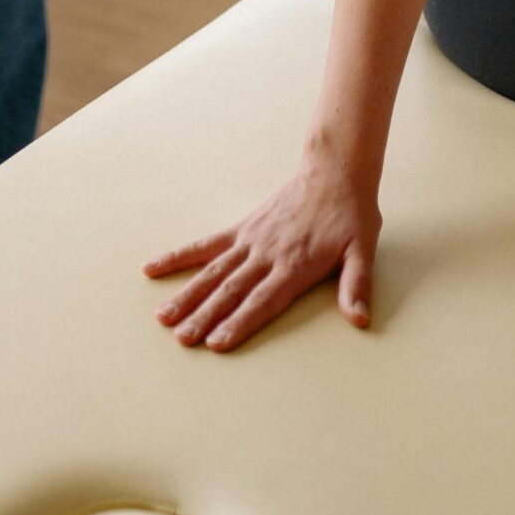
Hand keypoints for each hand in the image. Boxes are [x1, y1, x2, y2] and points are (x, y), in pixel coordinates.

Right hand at [145, 151, 380, 350]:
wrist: (334, 172)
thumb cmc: (349, 215)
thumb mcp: (362, 250)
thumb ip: (356, 286)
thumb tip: (359, 321)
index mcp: (295, 264)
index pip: (263, 300)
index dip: (239, 322)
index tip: (217, 343)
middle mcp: (267, 254)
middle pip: (231, 290)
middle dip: (206, 316)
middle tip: (183, 339)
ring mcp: (250, 240)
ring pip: (213, 271)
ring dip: (188, 295)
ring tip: (164, 317)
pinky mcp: (241, 228)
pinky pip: (206, 244)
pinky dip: (179, 256)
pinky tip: (153, 267)